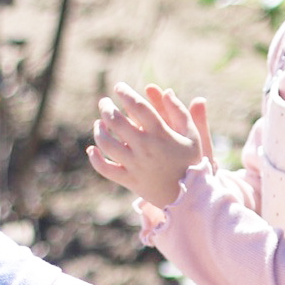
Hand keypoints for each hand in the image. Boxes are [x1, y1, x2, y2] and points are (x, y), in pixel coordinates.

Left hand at [87, 83, 212, 208]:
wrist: (191, 196)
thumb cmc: (191, 162)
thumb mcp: (192, 136)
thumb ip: (180, 112)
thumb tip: (166, 91)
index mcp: (161, 134)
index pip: (138, 106)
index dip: (125, 93)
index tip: (119, 87)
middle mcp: (145, 147)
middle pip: (116, 121)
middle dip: (106, 107)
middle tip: (105, 102)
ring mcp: (135, 164)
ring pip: (106, 143)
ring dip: (99, 130)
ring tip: (100, 123)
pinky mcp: (129, 180)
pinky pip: (105, 168)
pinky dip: (95, 158)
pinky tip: (92, 149)